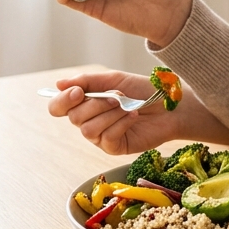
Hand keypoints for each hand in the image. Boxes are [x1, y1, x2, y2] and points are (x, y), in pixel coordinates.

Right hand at [46, 71, 182, 155]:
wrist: (169, 105)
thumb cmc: (143, 90)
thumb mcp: (114, 80)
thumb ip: (87, 81)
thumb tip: (58, 84)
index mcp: (85, 104)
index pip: (58, 107)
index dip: (63, 101)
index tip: (78, 92)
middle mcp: (89, 121)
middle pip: (74, 118)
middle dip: (95, 104)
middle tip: (117, 96)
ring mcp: (101, 137)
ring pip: (88, 130)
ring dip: (109, 114)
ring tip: (127, 106)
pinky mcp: (115, 147)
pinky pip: (106, 138)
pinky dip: (120, 124)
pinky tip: (133, 116)